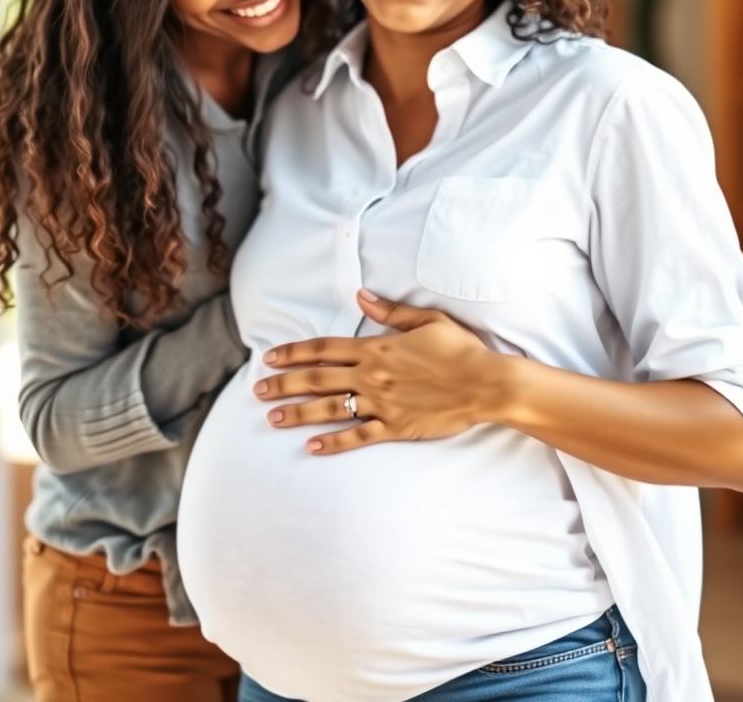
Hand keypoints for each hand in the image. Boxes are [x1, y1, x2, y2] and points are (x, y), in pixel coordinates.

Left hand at [253, 290, 506, 454]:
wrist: (485, 383)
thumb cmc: (460, 349)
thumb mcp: (426, 321)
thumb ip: (390, 311)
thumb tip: (362, 296)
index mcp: (377, 348)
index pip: (324, 349)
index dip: (294, 353)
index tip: (270, 357)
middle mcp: (372, 376)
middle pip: (317, 379)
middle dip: (284, 384)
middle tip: (257, 390)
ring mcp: (381, 404)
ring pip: (329, 409)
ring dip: (298, 413)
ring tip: (272, 418)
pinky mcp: (395, 428)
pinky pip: (357, 437)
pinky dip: (333, 442)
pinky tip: (311, 447)